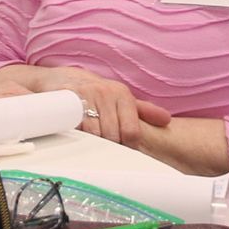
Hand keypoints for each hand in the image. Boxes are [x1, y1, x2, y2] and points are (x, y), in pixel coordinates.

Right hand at [18, 65, 171, 146]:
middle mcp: (106, 92)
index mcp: (122, 94)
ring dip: (92, 143)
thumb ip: (143, 111)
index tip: (120, 148)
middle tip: (103, 147)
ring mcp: (86, 95)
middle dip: (108, 146)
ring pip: (95, 133)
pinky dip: (78, 136)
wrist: (61, 80)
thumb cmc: (96, 94)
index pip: (131, 132)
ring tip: (90, 142)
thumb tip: (167, 120)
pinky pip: (76, 127)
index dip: (126, 146)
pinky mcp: (67, 99)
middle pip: (113, 135)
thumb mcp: (121, 99)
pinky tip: (78, 136)